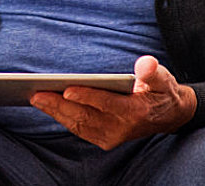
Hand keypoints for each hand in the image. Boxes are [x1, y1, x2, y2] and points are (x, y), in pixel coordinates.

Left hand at [29, 55, 197, 149]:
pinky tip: (48, 107)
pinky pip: (79, 129)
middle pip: (85, 116)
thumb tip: (145, 64)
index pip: (107, 104)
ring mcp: (112, 137)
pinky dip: (63, 118)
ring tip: (36, 98)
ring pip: (78, 124)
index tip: (67, 89)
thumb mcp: (163, 78)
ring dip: (56, 112)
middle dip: (59, 105)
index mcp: (136, 111)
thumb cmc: (161, 91)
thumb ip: (153, 72)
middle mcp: (122, 128)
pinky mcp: (104, 139)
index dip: (87, 96)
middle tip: (37, 94)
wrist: (168, 116)